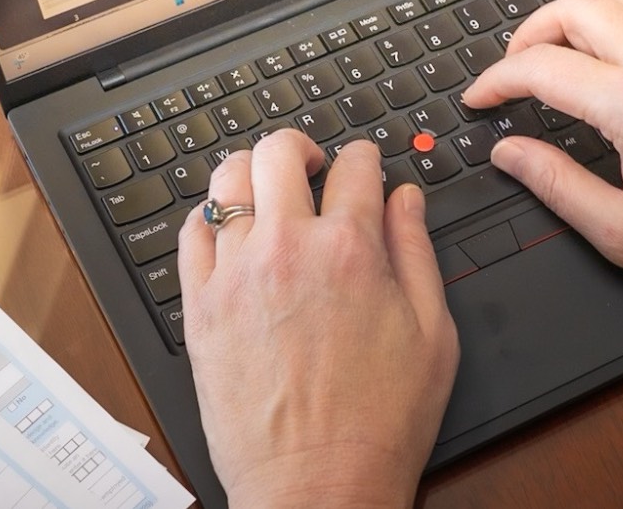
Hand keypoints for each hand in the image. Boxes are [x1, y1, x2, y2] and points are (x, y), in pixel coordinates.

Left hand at [178, 131, 458, 507]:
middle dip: (300, 148)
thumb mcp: (432, 333)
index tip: (363, 167)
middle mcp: (289, 249)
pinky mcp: (200, 307)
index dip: (365, 157)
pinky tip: (228, 234)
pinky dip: (207, 221)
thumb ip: (417, 252)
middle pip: (279, 152)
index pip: (355, 164)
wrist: (317, 482)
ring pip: (226, 181)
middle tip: (310, 167)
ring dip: (249, 174)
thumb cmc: (379, 422)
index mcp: (353, 250)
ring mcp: (237, 275)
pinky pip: (189, 235)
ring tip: (264, 192)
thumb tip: (406, 199)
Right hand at [464, 0, 622, 378]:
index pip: (542, 66)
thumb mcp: (622, 233)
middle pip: (575, 5)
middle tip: (511, 75)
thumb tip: (509, 153)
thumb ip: (554, 184)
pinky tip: (607, 66)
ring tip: (554, 61)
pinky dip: (617, 24)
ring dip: (574, 19)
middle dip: (528, 34)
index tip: (480, 100)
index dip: (496, 81)